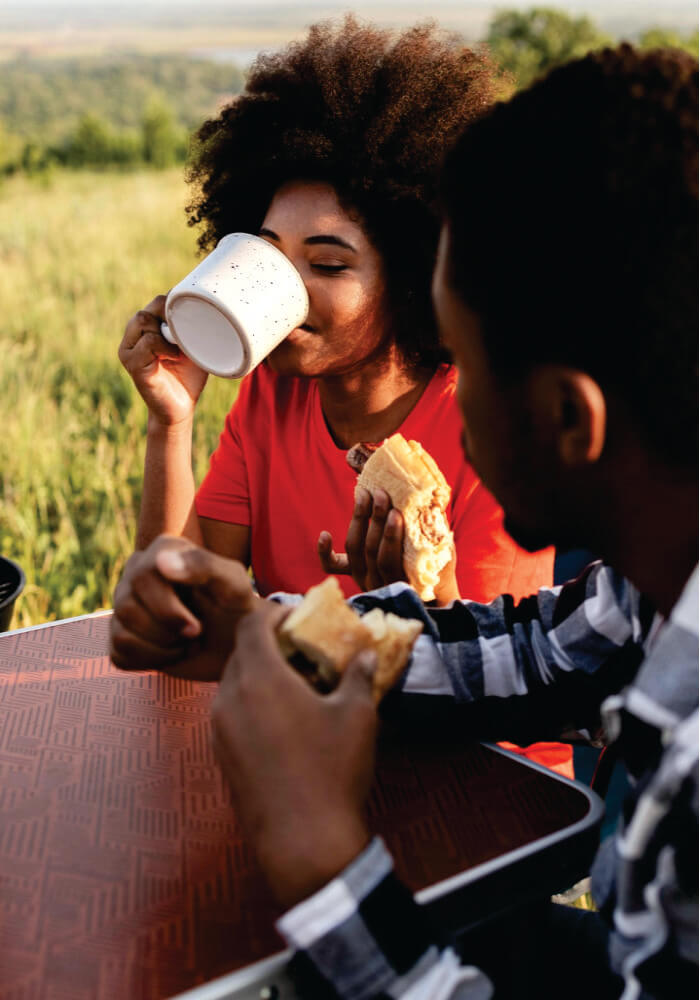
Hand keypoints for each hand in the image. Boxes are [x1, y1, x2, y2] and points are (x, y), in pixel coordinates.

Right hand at [111, 535, 254, 679]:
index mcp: (163, 550)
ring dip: (162, 648)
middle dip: (166, 631)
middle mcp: (137, 571)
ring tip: (188, 642)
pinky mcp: (121, 633)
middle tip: (196, 634)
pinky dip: (151, 661)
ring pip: (122, 633)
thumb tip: (162, 561)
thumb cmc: (238, 608)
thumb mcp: (234, 586)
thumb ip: (205, 565)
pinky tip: (174, 653)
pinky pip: (119, 653)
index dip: (167, 609)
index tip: (197, 626)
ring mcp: (125, 602)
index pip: (143, 576)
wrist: (237, 640)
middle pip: (127, 607)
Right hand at [118, 295, 207, 425]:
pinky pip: (147, 342)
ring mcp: (129, 349)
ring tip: (181, 347)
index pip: (158, 302)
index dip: (176, 303)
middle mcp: (133, 335)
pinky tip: (176, 356)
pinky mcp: (132, 364)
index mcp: (146, 328)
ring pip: (143, 319)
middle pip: (149, 307)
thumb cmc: (188, 376)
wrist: (181, 408)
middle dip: (170, 314)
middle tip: (189, 333)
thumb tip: (213, 305)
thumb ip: (193, 326)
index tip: (196, 315)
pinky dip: (164, 346)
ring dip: (166, 329)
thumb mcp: (193, 345)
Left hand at [211, 602, 375, 907]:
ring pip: (233, 682)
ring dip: (258, 673)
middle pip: (240, 651)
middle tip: (299, 647)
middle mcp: (229, 697)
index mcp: (259, 678)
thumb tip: (365, 654)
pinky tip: (282, 720)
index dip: (273, 611)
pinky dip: (251, 702)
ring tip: (293, 683)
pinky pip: (230, 712)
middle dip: (267, 642)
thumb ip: (358, 676)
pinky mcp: (220, 755)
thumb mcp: (356, 716)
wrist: (302, 841)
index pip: (252, 623)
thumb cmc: (332, 770)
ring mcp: (219, 729)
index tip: (296, 615)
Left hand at [319, 488, 459, 604]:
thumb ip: (437, 538)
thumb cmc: (438, 573)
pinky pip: (333, 565)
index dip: (390, 536)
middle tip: (381, 494)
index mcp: (400, 582)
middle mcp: (377, 583)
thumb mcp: (443, 558)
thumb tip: (431, 506)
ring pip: (354, 548)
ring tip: (364, 495)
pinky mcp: (352, 571)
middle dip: (375, 519)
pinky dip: (326, 552)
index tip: (396, 514)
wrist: (429, 598)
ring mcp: (362, 578)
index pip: (389, 559)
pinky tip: (324, 534)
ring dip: (358, 520)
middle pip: (370, 550)